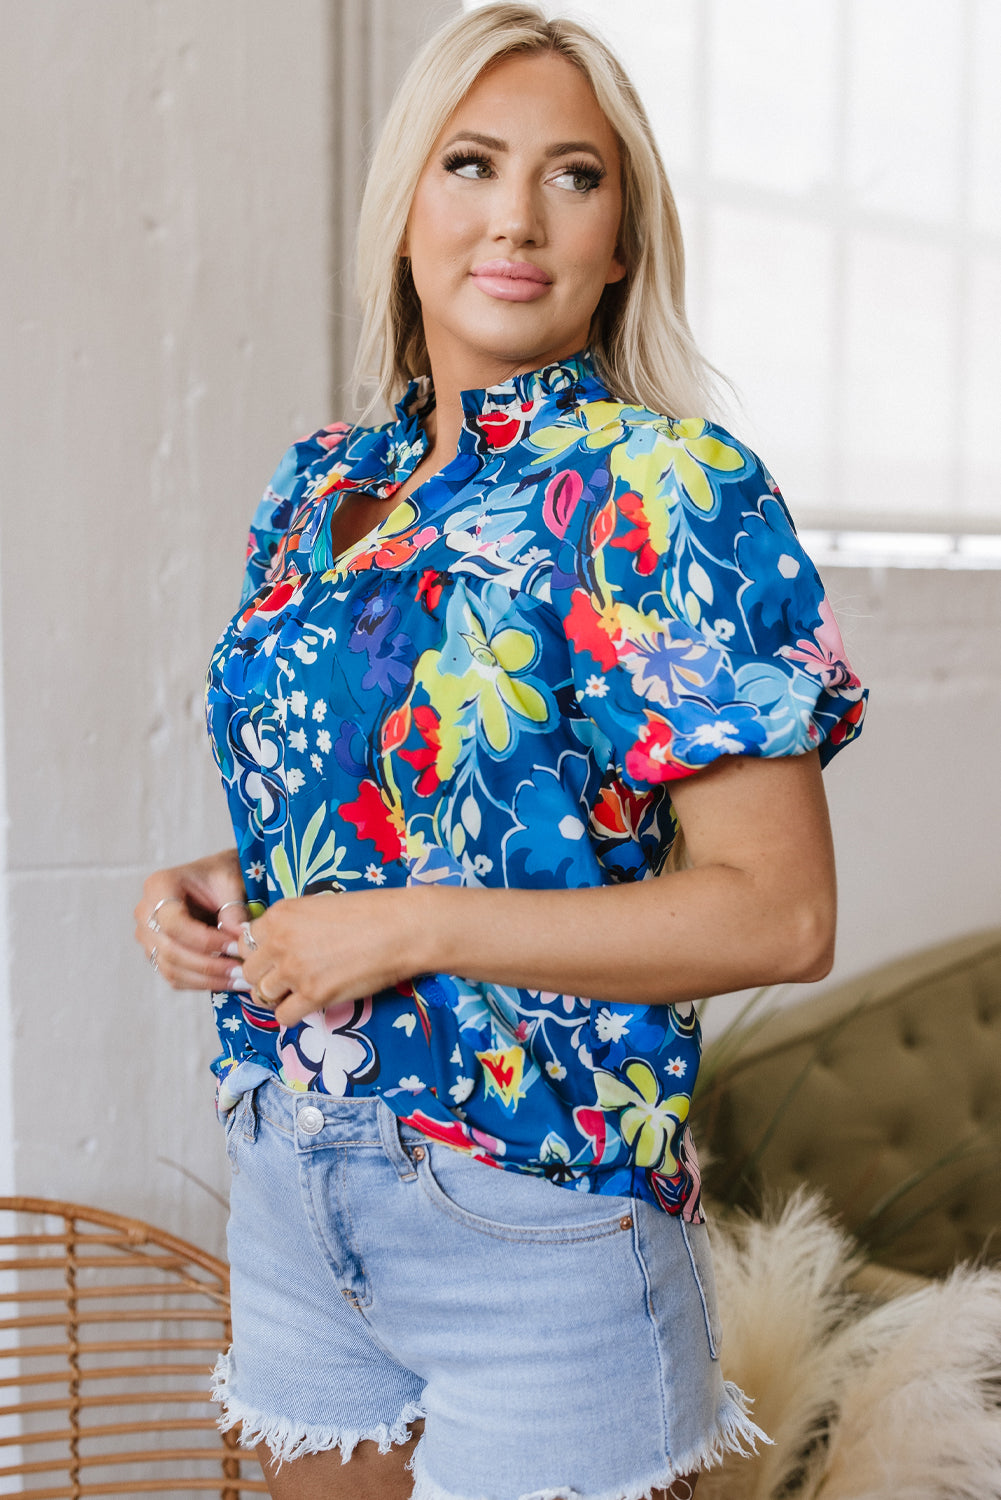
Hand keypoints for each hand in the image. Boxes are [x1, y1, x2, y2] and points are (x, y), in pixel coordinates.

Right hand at [134, 848, 250, 991]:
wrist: (215, 880)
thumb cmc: (221, 875)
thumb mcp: (232, 881)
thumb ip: (234, 907)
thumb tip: (239, 937)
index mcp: (159, 886)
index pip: (173, 923)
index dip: (205, 940)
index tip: (235, 946)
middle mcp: (145, 912)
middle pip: (170, 950)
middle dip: (209, 964)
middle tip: (241, 969)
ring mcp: (148, 936)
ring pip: (171, 968)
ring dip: (208, 979)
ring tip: (240, 979)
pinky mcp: (157, 953)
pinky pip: (175, 976)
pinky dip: (202, 983)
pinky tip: (229, 981)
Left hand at [236, 888, 429, 1027]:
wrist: (400, 928)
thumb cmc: (369, 913)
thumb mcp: (319, 907)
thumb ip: (292, 925)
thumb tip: (279, 947)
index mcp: (280, 915)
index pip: (247, 942)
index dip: (261, 954)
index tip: (274, 959)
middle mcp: (280, 942)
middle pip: (249, 971)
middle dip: (265, 977)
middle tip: (285, 979)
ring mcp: (294, 970)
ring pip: (262, 996)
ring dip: (277, 997)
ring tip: (298, 992)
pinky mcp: (313, 995)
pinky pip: (283, 1017)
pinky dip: (292, 1015)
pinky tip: (308, 1005)